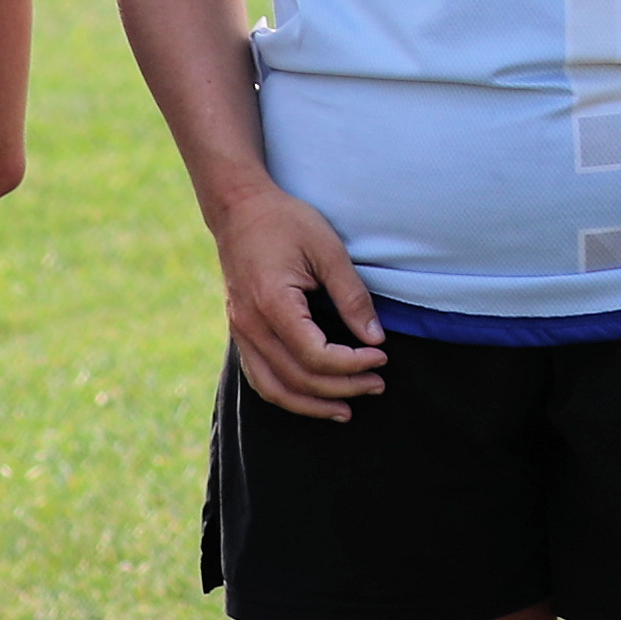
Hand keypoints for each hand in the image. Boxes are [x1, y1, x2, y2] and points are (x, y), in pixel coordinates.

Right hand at [212, 183, 387, 422]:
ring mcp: (240, 331)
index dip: (352, 364)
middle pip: (297, 378)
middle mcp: (250, 325)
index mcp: (273, 304)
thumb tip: (375, 337)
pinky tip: (310, 398)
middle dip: (341, 388)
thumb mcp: (328, 250)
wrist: (239, 208)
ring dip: (311, 404)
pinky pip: (258, 376)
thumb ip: (352, 296)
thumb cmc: (286, 222)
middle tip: (377, 384)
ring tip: (346, 411)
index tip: (381, 357)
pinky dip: (285, 394)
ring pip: (273, 388)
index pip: (316, 355)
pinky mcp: (240, 331)